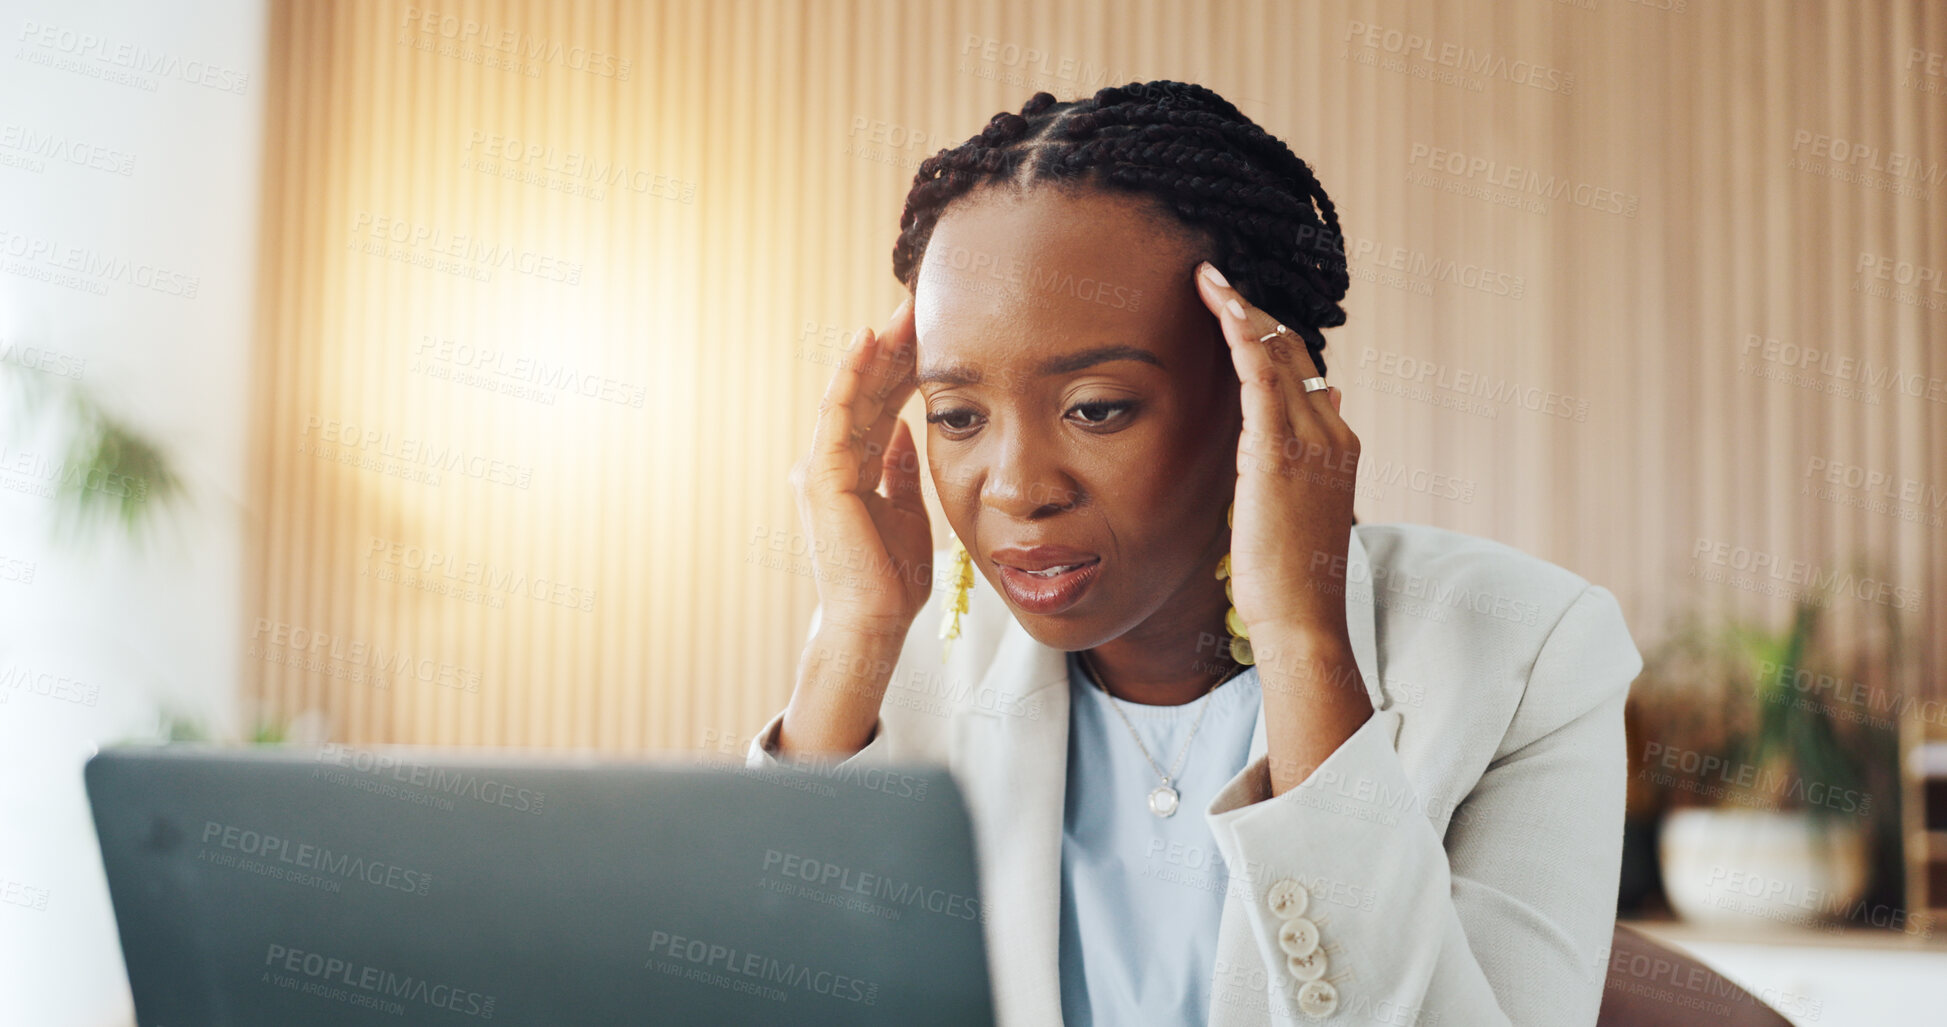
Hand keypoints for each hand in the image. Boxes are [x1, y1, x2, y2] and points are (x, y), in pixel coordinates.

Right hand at [786, 297, 931, 637]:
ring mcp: (822, 468)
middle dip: (892, 349)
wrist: (874, 621)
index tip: (930, 335)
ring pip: (851, 393)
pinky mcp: (823, 476)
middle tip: (919, 305)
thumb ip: (899, 471)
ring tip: (901, 311)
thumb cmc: (890, 578)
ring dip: (876, 350)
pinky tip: (868, 341)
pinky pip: (837, 413)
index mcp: (853, 471)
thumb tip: (902, 432)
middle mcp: (831, 463)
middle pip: (865, 392)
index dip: (903, 370)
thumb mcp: (906, 512)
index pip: (880, 406)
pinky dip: (851, 375)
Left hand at [1194, 262, 1370, 795]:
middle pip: (1294, 352)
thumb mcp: (1296, 514)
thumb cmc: (1291, 580)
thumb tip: (1300, 430)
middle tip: (1215, 280)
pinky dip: (1241, 331)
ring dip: (1242, 310)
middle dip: (1255, 313)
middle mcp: (1331, 432)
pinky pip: (1261, 372)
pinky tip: (1219, 303)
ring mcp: (1310, 438)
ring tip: (1208, 278)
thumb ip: (1296, 469)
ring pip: (1278, 352)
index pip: (1306, 374)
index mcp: (1338, 446)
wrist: (1302, 620)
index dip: (1272, 339)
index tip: (1239, 314)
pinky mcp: (1278, 450)